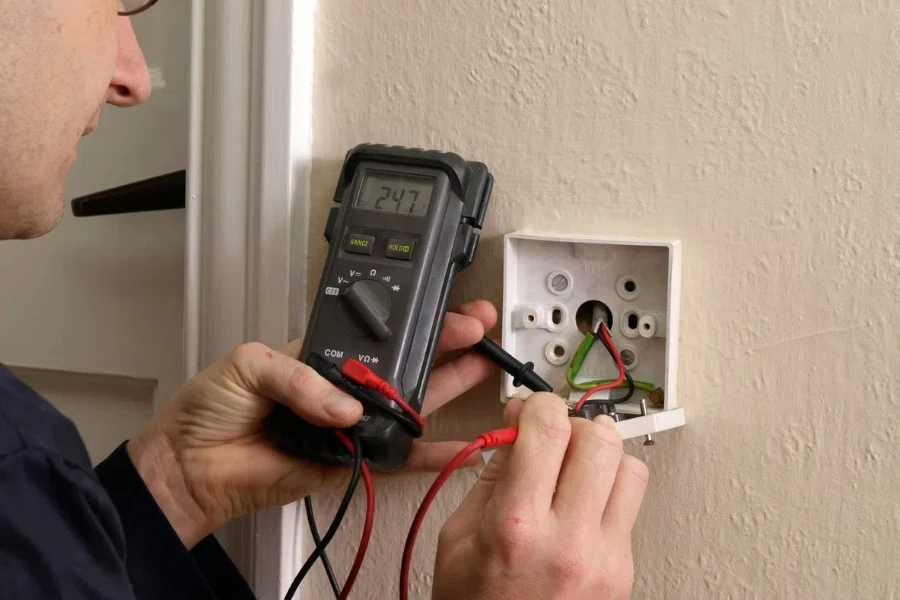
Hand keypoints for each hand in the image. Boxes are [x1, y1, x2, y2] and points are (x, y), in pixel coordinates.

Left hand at [127, 300, 497, 548]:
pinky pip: (395, 457)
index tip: (443, 309)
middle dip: (445, 344)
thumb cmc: (210, 407)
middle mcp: (341, 388)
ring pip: (410, 404)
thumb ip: (301, 377)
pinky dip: (427, 454)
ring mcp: (349, 425)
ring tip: (481, 367)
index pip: (377, 334)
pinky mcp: (350, 463)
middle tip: (479, 330)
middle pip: (405, 364)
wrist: (191, 464)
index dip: (412, 321)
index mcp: (321, 355)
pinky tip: (455, 444)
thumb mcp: (250, 363)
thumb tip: (345, 405)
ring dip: (447, 386)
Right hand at [433, 393, 648, 599]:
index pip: (548, 428)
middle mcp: (569, 541)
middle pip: (600, 438)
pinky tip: (580, 503)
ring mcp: (605, 560)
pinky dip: (607, 491)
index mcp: (517, 527)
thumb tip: (517, 432)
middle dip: (572, 423)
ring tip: (572, 469)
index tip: (527, 410)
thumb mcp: (456, 537)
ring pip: (630, 467)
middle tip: (552, 436)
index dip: (537, 404)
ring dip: (600, 455)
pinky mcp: (623, 573)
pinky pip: (631, 506)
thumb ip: (491, 476)